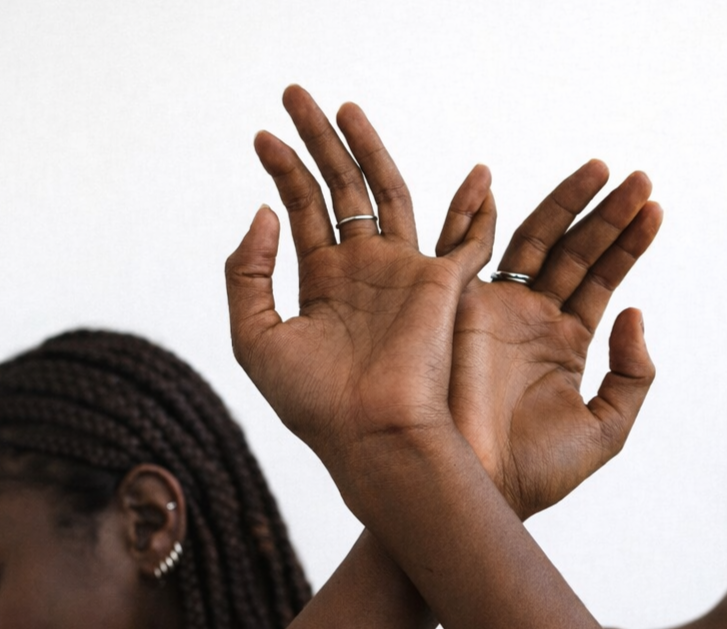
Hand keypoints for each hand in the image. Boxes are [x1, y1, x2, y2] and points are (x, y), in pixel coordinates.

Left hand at [225, 86, 495, 484]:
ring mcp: (404, 273)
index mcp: (323, 285)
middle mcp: (363, 272)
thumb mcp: (255, 338)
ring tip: (343, 107)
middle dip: (318, 141)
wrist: (372, 435)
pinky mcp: (443, 283)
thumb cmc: (314, 403)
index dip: (284, 171)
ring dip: (367, 149)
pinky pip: (466, 237)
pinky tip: (480, 174)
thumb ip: (247, 274)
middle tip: (294, 94)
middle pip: (340, 189)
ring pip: (388, 193)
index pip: (302, 210)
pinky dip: (477, 208)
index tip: (261, 136)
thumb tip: (264, 212)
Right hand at [439, 160, 661, 517]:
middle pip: (575, 250)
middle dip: (608, 213)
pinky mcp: (460, 307)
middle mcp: (532, 317)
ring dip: (566, 202)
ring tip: (602, 169)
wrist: (477, 489)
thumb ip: (630, 376)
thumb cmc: (537, 471)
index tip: (657, 208)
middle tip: (639, 176)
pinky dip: (472, 212)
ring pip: (535, 240)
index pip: (602, 278)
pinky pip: (466, 248)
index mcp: (565, 342)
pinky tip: (490, 179)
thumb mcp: (606, 429)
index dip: (629, 243)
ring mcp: (496, 308)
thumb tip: (636, 315)